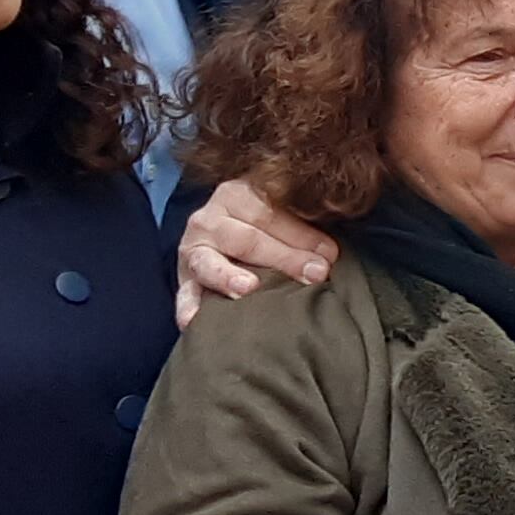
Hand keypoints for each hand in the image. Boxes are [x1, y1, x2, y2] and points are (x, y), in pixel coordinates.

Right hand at [175, 174, 336, 327]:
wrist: (220, 238)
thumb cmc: (265, 230)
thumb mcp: (279, 217)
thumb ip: (301, 230)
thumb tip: (329, 256)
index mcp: (237, 194)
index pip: (270, 212)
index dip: (302, 234)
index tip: (330, 254)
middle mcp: (210, 218)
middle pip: (247, 238)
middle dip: (283, 257)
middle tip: (313, 274)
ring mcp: (193, 250)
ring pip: (210, 262)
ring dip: (228, 276)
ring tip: (248, 288)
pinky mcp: (184, 279)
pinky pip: (185, 293)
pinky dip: (188, 307)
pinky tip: (193, 320)